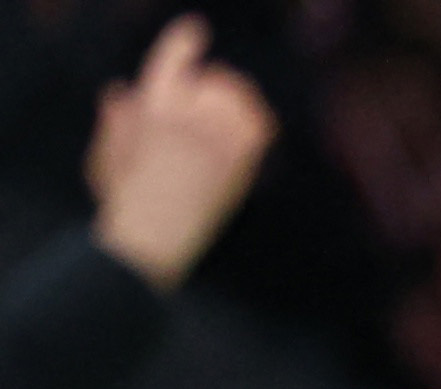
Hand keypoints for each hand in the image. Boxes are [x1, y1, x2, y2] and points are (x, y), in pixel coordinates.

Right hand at [85, 19, 274, 292]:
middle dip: (214, 82)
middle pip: (214, 78)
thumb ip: (117, 121)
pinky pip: (259, 125)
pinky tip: (248, 126)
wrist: (152, 237)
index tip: (195, 27)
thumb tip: (120, 92)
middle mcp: (188, 118)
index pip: (172, 61)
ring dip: (235, 97)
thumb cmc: (124, 200)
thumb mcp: (109, 155)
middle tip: (210, 93)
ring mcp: (217, 140)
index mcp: (152, 109)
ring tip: (226, 109)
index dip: (185, 41)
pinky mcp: (237, 162)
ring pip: (239, 99)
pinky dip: (254, 120)